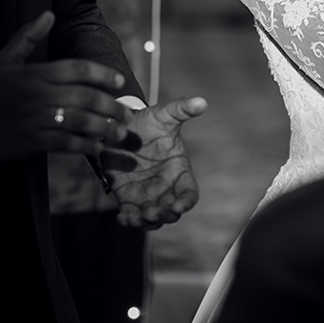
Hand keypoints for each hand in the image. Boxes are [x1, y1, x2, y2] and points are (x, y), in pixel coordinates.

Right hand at [0, 11, 132, 162]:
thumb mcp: (5, 60)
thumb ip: (28, 37)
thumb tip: (48, 14)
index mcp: (36, 73)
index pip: (77, 69)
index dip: (103, 74)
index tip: (119, 82)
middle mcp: (39, 95)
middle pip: (85, 97)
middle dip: (111, 105)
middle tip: (126, 113)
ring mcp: (36, 119)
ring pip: (80, 121)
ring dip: (105, 128)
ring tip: (119, 132)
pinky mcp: (33, 141)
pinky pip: (66, 143)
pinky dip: (85, 146)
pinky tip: (98, 148)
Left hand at [104, 96, 206, 228]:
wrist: (121, 127)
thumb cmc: (148, 121)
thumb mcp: (163, 114)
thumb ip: (181, 109)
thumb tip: (202, 101)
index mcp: (179, 171)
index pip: (189, 193)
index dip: (186, 201)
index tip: (179, 206)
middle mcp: (166, 187)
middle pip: (172, 211)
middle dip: (164, 215)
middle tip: (152, 212)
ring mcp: (148, 195)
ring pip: (152, 218)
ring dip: (146, 222)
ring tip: (136, 218)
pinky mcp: (129, 198)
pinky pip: (131, 215)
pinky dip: (129, 220)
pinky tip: (123, 218)